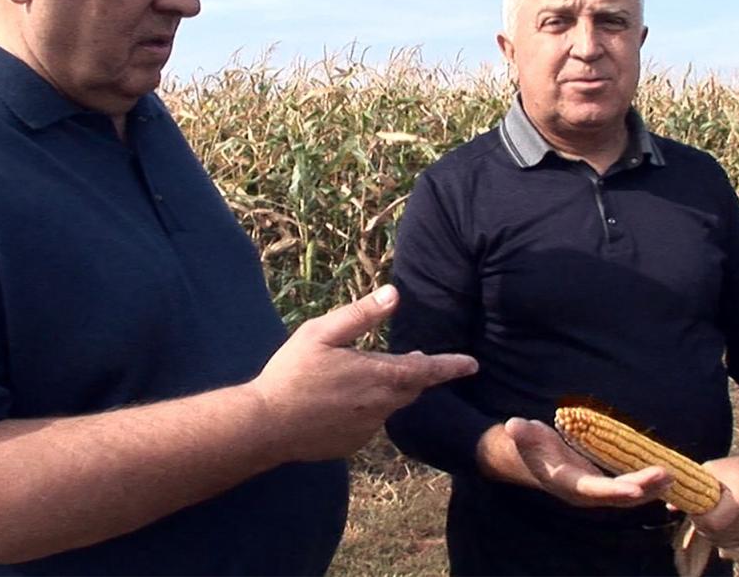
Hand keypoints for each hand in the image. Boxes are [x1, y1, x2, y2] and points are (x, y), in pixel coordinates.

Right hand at [251, 285, 477, 461]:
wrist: (266, 425)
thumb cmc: (292, 373)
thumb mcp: (322, 333)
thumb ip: (361, 315)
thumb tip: (394, 294)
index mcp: (379, 376)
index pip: (427, 371)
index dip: (450, 366)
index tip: (472, 364)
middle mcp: (381, 406)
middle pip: (410, 389)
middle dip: (417, 375)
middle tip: (416, 362)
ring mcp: (367, 430)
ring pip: (388, 406)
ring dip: (385, 391)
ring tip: (364, 378)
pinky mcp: (351, 444)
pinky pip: (367, 424)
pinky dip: (363, 410)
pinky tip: (336, 403)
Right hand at [492, 418, 671, 507]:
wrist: (529, 456)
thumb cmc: (527, 443)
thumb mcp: (523, 435)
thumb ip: (522, 432)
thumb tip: (514, 426)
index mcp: (566, 483)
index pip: (593, 490)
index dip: (614, 490)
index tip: (636, 490)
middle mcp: (584, 492)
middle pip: (617, 495)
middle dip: (643, 488)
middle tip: (667, 475)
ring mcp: (595, 489)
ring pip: (627, 494)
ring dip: (651, 488)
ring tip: (673, 475)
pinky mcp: (604, 482)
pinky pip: (629, 486)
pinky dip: (647, 484)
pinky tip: (666, 476)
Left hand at [684, 431, 738, 553]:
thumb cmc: (733, 468)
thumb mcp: (710, 471)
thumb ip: (691, 489)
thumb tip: (670, 506)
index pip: (711, 523)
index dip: (698, 517)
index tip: (695, 506)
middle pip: (714, 534)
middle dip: (700, 524)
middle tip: (699, 509)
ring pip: (719, 541)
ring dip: (708, 530)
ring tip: (709, 512)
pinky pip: (728, 542)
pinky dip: (718, 534)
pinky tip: (718, 519)